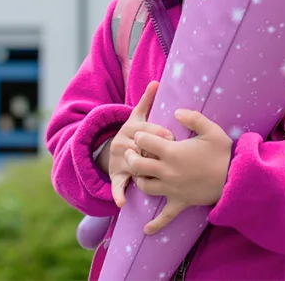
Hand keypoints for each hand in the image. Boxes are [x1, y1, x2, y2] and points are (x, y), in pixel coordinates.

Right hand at [103, 81, 174, 207]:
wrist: (112, 149)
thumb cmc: (134, 132)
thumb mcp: (138, 115)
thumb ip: (147, 99)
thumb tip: (156, 81)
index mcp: (131, 128)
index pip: (146, 130)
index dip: (160, 133)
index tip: (172, 136)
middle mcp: (122, 143)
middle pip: (140, 148)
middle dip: (154, 153)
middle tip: (168, 157)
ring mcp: (118, 160)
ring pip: (132, 165)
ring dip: (143, 171)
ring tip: (157, 175)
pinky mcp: (116, 176)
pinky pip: (116, 185)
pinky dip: (118, 194)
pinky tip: (122, 202)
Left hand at [128, 108, 232, 234]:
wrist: (235, 177)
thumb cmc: (223, 152)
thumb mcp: (211, 129)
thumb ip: (192, 117)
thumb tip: (176, 112)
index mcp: (172, 152)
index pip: (145, 141)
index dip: (140, 135)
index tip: (143, 134)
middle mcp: (167, 171)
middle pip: (137, 165)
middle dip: (131, 156)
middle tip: (132, 152)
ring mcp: (172, 189)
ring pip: (144, 186)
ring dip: (138, 179)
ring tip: (139, 174)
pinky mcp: (180, 202)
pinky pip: (165, 217)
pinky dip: (155, 225)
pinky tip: (147, 230)